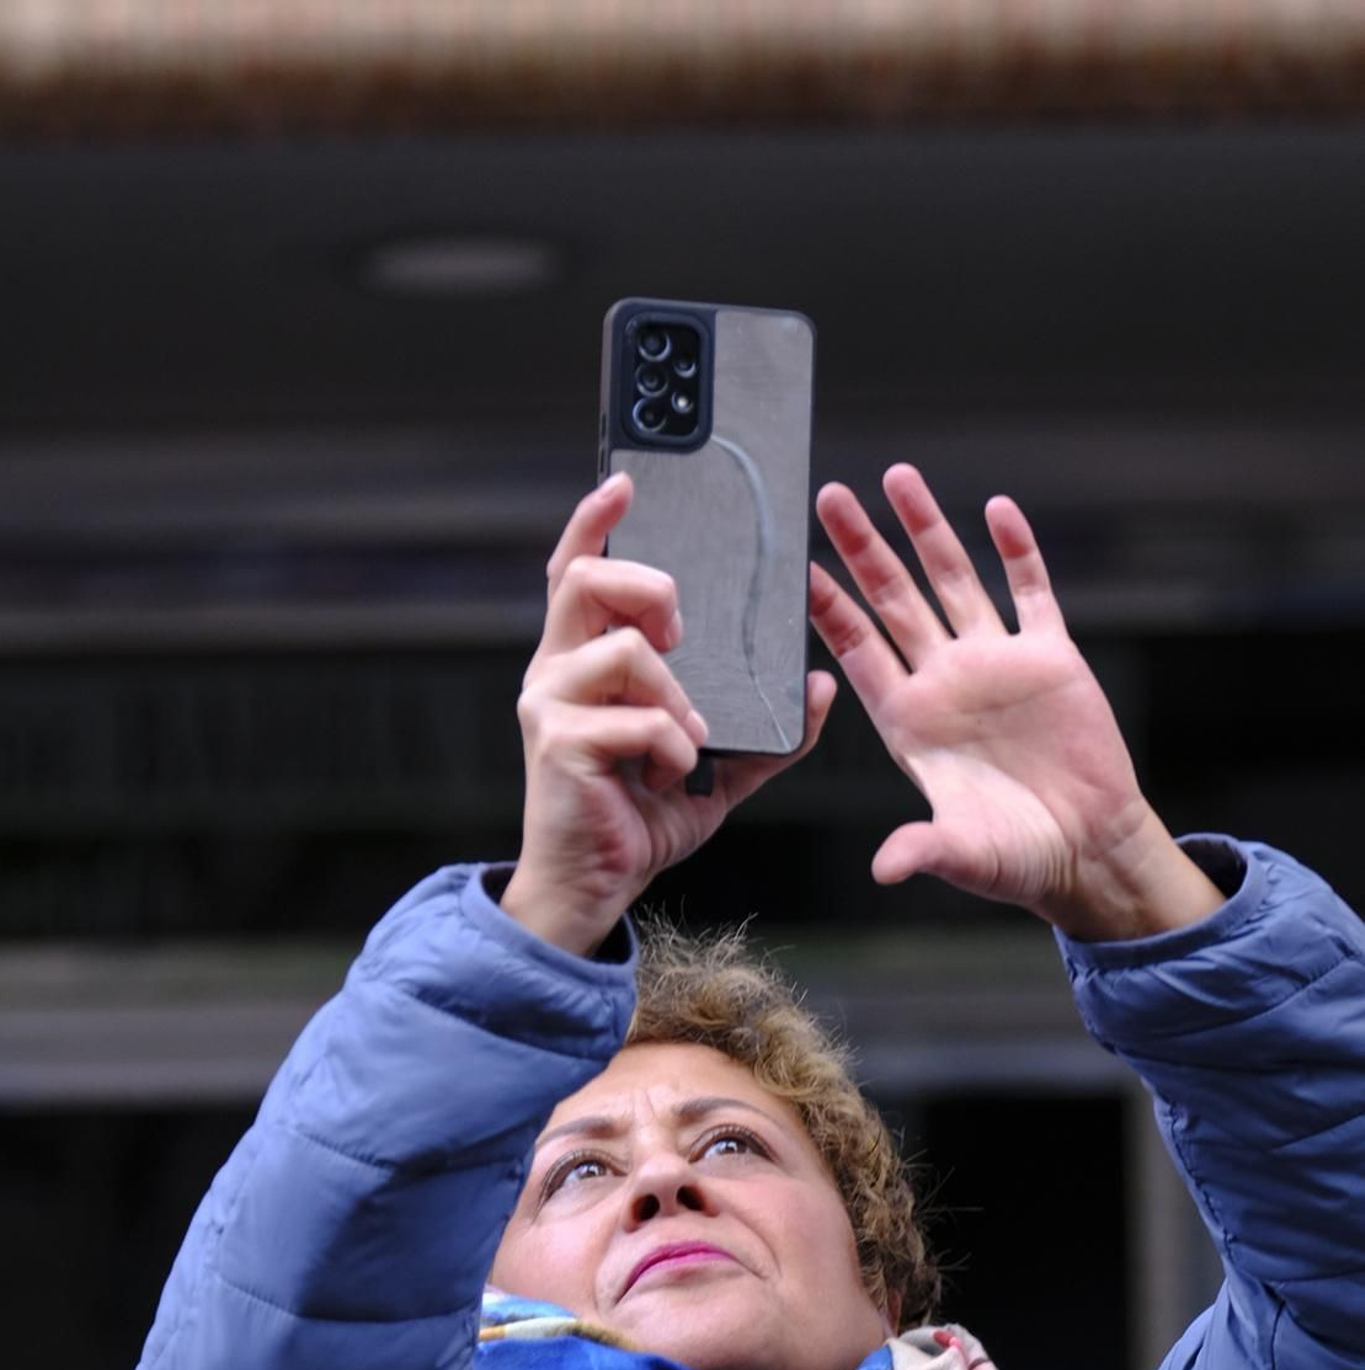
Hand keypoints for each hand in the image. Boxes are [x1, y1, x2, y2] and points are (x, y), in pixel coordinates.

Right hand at [502, 474, 835, 955]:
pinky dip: (672, 747)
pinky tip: (672, 775)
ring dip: (672, 692)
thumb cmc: (638, 818)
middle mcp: (555, 671)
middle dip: (648, 591)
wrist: (594, 886)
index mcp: (584, 661)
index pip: (577, 569)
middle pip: (587, 580)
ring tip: (686, 737)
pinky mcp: (557, 745)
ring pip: (621, 650)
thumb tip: (820, 688)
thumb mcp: (717, 768)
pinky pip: (637, 720)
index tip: (629, 482)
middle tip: (681, 635)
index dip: (596, 520)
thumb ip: (767, 730)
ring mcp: (550, 705)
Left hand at [812, 465, 1222, 939]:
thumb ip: (924, 849)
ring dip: (926, 529)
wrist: (1088, 850)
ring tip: (898, 477)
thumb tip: (886, 869)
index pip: (857, 652)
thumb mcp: (965, 854)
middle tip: (829, 496)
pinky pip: (1030, 591)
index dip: (829, 610)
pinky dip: (1016, 550)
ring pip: (952, 580)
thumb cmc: (1018, 858)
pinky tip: (997, 510)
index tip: (798, 569)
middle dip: (861, 548)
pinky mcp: (1050, 657)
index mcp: (909, 722)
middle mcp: (944, 682)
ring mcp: (995, 663)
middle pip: (893, 599)